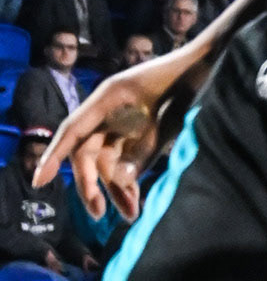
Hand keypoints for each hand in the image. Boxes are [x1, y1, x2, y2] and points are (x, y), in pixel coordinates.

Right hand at [34, 41, 205, 220]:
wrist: (213, 66)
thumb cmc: (189, 83)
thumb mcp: (167, 118)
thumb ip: (143, 148)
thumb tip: (120, 181)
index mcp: (109, 97)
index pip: (73, 130)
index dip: (53, 155)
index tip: (39, 180)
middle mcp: (111, 110)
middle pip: (88, 152)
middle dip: (90, 183)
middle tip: (98, 213)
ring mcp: (126, 121)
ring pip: (108, 161)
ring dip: (116, 188)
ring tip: (131, 214)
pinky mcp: (141, 132)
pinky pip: (126, 160)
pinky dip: (129, 180)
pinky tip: (136, 201)